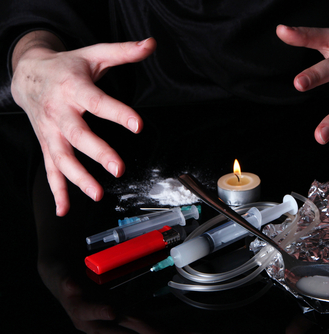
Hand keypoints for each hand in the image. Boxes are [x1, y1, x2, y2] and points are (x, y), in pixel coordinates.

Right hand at [11, 31, 156, 215]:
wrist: (28, 75)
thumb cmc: (66, 67)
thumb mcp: (94, 54)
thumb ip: (123, 52)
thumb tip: (150, 45)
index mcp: (74, 88)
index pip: (98, 102)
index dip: (118, 113)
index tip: (137, 124)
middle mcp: (60, 112)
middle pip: (77, 135)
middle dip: (97, 152)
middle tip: (117, 167)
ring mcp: (50, 132)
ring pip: (62, 158)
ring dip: (77, 178)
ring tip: (96, 194)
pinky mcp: (47, 145)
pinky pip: (50, 170)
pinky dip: (57, 191)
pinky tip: (64, 208)